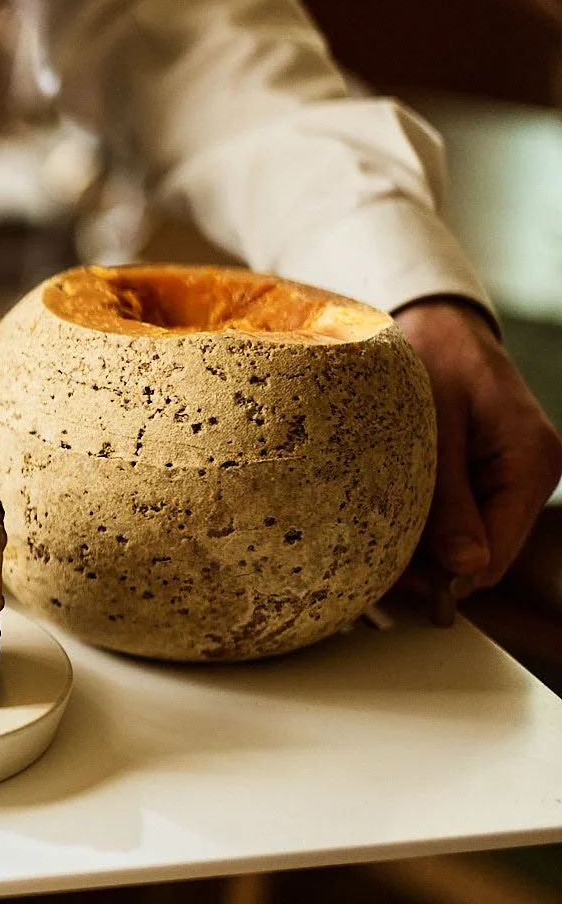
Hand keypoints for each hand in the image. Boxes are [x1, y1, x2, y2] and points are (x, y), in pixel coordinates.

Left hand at [395, 298, 561, 592]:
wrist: (436, 324)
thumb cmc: (433, 357)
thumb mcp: (433, 424)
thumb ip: (448, 497)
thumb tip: (464, 568)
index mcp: (531, 462)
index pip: (497, 551)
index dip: (450, 576)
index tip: (396, 580)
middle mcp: (531, 475)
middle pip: (483, 552)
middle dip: (432, 565)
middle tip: (372, 565)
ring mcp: (511, 476)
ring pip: (469, 540)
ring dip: (425, 545)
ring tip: (372, 538)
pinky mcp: (488, 474)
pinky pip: (460, 515)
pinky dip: (427, 521)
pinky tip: (390, 514)